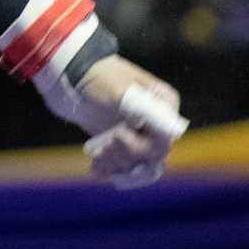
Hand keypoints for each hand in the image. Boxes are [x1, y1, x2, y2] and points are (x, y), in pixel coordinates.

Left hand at [35, 54, 183, 188]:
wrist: (76, 78)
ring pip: (141, 167)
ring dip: (116, 165)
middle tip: (100, 148)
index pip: (165, 139)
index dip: (141, 145)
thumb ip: (145, 110)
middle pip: (153, 156)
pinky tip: (95, 167)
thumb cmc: (99, 78)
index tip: (116, 135)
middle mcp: (161, 123)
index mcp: (166, 105)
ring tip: (95, 155)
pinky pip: (127, 170)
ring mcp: (146, 136)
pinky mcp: (129, 147)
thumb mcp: (119, 90)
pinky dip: (111, 171)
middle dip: (124, 156)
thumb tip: (172, 131)